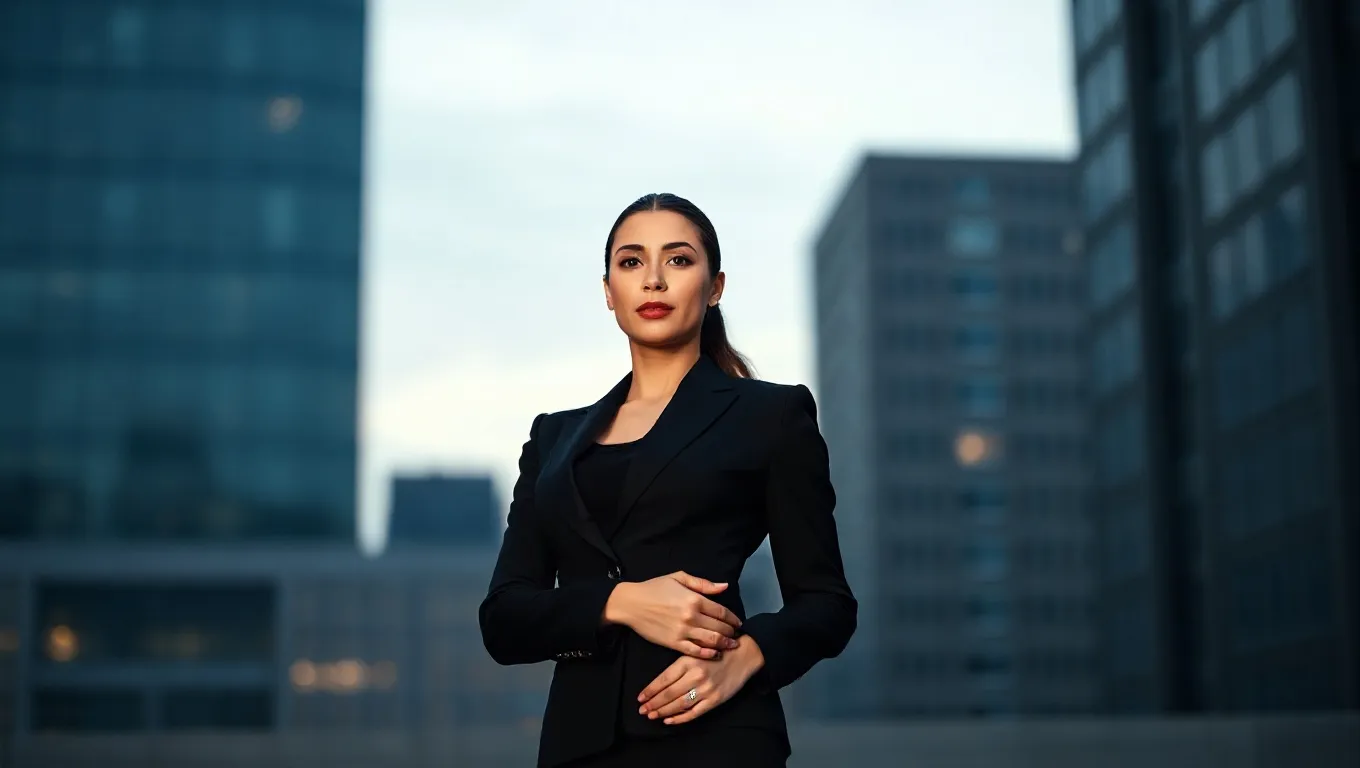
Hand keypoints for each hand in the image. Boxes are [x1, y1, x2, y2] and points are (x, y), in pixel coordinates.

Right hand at [604, 571, 742, 658]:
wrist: (631, 603)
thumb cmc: (654, 588)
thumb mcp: (679, 578)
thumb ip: (703, 584)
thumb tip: (724, 586)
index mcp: (694, 599)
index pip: (722, 612)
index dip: (733, 618)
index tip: (738, 622)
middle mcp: (691, 616)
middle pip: (720, 628)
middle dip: (731, 632)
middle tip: (736, 635)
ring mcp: (683, 631)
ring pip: (711, 641)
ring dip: (724, 644)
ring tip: (731, 646)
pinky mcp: (674, 643)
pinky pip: (696, 651)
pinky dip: (708, 654)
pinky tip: (715, 653)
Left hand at [636, 636, 765, 724]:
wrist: (743, 655)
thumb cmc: (716, 651)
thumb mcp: (695, 651)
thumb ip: (679, 666)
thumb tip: (658, 683)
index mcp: (688, 661)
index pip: (663, 679)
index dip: (650, 690)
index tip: (640, 698)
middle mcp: (695, 676)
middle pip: (669, 693)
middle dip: (653, 703)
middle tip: (642, 710)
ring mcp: (706, 689)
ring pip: (679, 704)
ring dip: (663, 711)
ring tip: (652, 715)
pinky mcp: (715, 700)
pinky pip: (694, 712)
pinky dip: (680, 718)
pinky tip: (669, 720)